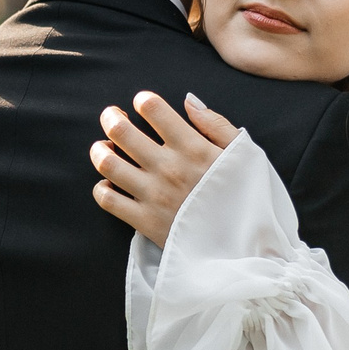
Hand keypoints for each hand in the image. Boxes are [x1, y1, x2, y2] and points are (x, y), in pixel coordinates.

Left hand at [90, 91, 241, 246]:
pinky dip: (102, 188)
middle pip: (121, 131)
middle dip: (111, 117)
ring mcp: (153, 196)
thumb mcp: (245, 155)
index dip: (143, 100)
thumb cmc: (249, 199)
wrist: (247, 249)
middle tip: (112, 116)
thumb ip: (216, 125)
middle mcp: (169, 168)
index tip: (142, 103)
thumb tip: (188, 101)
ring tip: (104, 147)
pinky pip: (108, 200)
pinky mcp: (144, 222)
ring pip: (108, 163)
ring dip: (100, 150)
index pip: (153, 109)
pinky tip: (111, 183)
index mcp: (194, 148)